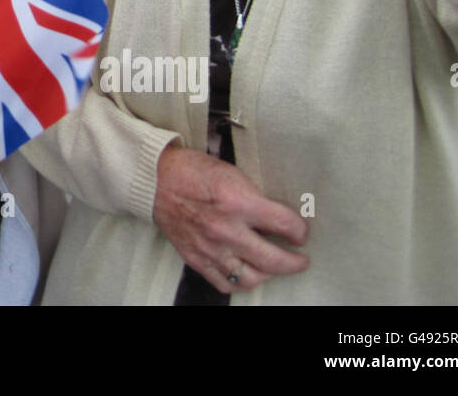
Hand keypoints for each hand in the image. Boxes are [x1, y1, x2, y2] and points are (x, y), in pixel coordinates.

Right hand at [152, 145, 308, 293]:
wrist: (156, 181)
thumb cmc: (194, 172)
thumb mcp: (233, 174)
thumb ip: (255, 198)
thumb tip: (278, 218)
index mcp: (238, 203)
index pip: (285, 225)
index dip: (299, 231)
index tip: (300, 233)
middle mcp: (226, 230)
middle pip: (274, 260)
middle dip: (294, 262)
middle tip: (300, 260)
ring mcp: (210, 248)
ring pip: (251, 278)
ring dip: (268, 274)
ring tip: (272, 267)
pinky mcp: (196, 259)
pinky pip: (225, 284)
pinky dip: (239, 282)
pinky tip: (245, 272)